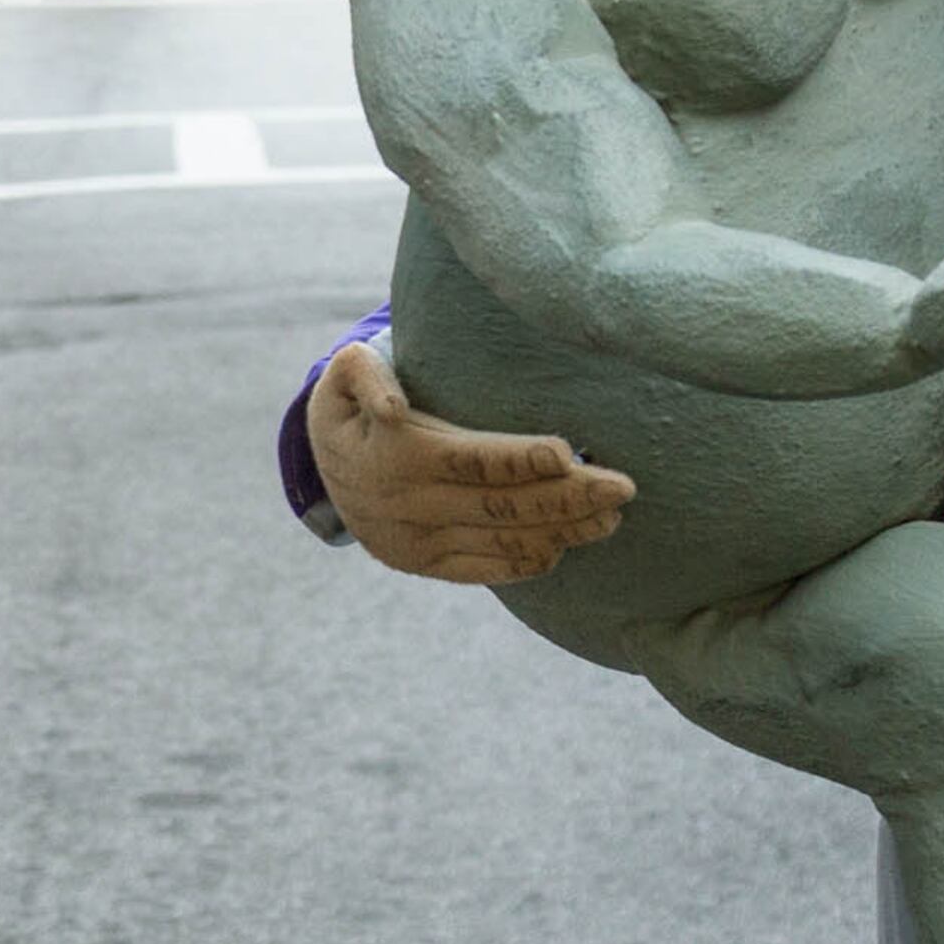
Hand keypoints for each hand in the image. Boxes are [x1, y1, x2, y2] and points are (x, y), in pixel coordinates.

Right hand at [305, 340, 634, 585]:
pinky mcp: (423, 563)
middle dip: (566, 499)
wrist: (320, 468)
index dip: (521, 458)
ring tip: (611, 520)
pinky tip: (565, 547)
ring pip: (499, 541)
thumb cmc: (352, 404)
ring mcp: (416, 541)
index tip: (568, 451)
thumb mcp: (343, 374)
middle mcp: (409, 505)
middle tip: (623, 488)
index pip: (471, 460)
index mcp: (397, 456)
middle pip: (499, 505)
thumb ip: (365, 375)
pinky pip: (480, 570)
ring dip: (560, 533)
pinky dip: (524, 563)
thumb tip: (394, 406)